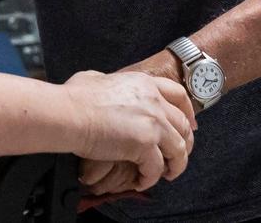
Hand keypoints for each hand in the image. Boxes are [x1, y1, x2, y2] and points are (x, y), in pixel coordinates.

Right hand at [64, 70, 194, 194]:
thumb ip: (109, 82)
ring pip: (178, 149)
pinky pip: (156, 168)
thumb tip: (103, 84)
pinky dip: (150, 177)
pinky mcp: (145, 144)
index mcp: (145, 83)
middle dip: (185, 143)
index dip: (188, 112)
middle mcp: (154, 101)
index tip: (190, 125)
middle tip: (178, 156)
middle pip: (183, 124)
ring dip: (175, 165)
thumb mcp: (97, 78)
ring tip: (167, 174)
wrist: (70, 113)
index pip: (179, 95)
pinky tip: (141, 180)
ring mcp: (153, 122)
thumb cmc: (76, 97)